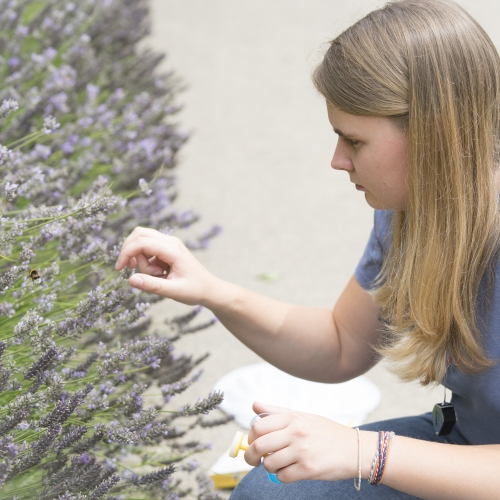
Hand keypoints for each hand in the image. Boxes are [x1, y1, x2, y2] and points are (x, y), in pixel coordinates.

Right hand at [115, 226, 216, 305]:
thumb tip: (131, 279)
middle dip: (130, 252)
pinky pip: (148, 249)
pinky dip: (146, 261)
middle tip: (131, 270)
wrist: (209, 289)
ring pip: (142, 241)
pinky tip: (159, 274)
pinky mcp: (167, 249)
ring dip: (140, 259)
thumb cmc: (194, 290)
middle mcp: (170, 242)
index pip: (142, 242)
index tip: (120, 269)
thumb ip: (152, 286)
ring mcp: (169, 244)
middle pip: (139, 234)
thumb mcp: (173, 291)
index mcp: (173, 250)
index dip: (126, 253)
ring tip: (156, 275)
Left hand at [244, 401, 358, 483]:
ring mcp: (302, 451)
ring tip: (278, 464)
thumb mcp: (302, 416)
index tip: (253, 442)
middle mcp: (296, 432)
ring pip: (269, 463)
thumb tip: (254, 405)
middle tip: (253, 460)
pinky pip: (283, 476)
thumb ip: (276, 412)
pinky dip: (282, 476)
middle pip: (259, 445)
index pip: (259, 426)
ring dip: (269, 467)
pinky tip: (290, 471)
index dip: (250, 436)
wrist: (354, 448)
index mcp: (293, 418)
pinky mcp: (308, 469)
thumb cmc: (326, 432)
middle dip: (251, 456)